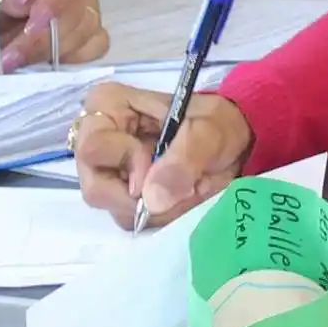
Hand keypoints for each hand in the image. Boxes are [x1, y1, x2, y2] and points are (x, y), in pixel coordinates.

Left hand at [0, 0, 108, 71]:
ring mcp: (92, 3)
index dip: (53, 2)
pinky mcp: (93, 29)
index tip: (31, 27)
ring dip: (50, 53)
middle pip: (76, 10)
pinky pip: (93, 48)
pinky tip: (42, 62)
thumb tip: (26, 0)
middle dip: (43, 39)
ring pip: (84, 33)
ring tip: (16, 62)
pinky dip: (69, 59)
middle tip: (10, 57)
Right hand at [73, 81, 254, 229]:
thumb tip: (152, 200)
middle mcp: (96, 140)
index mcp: (107, 106)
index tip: (162, 162)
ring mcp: (106, 173)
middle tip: (182, 185)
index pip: (95, 148)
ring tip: (188, 188)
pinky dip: (162, 215)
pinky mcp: (119, 197)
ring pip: (116, 210)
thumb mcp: (210, 131)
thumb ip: (184, 159)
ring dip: (160, 208)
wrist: (232, 141)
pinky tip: (181, 197)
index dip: (128, 163)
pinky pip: (131, 220)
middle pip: (96, 188)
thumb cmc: (216, 123)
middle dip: (145, 196)